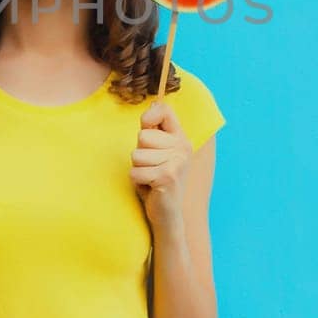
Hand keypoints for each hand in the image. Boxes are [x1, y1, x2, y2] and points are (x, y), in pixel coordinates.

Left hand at [132, 101, 192, 227]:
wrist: (167, 213)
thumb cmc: (156, 180)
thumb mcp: (156, 152)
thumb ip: (155, 131)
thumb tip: (153, 104)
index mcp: (181, 138)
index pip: (164, 110)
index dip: (149, 116)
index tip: (147, 126)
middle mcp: (182, 147)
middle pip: (143, 136)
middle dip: (140, 154)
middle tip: (151, 167)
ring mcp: (177, 162)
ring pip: (136, 155)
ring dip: (138, 169)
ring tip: (150, 177)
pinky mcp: (167, 176)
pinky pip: (135, 171)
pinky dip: (137, 181)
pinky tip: (150, 187)